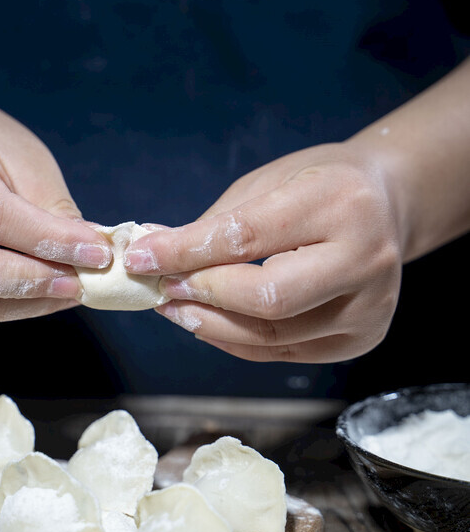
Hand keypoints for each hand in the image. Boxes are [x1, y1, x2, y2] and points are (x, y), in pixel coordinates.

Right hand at [0, 101, 111, 320]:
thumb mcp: (23, 158)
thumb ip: (51, 210)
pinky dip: (10, 304)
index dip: (45, 241)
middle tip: (79, 282)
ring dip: (25, 302)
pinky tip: (44, 291)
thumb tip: (90, 258)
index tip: (96, 253)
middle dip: (27, 284)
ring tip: (71, 288)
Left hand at [124, 143, 402, 361]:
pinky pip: (285, 351)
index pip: (247, 237)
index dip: (186, 252)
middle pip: (267, 298)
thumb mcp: (270, 181)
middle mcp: (365, 257)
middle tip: (162, 288)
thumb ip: (217, 223)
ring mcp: (369, 306)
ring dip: (211, 325)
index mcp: (340, 202)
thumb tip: (155, 256)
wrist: (389, 202)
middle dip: (202, 296)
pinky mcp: (363, 338)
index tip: (142, 257)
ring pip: (273, 334)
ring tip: (176, 308)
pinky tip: (208, 323)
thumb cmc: (320, 184)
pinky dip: (237, 341)